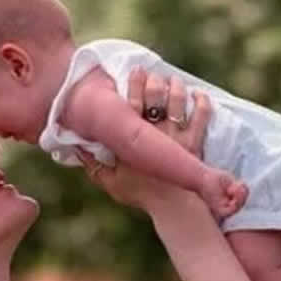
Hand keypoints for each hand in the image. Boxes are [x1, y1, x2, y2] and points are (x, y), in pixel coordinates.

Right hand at [79, 69, 211, 210]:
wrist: (174, 208)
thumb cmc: (141, 195)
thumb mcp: (111, 183)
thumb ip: (93, 165)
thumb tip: (77, 149)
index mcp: (134, 138)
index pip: (132, 101)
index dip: (135, 82)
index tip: (136, 72)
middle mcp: (156, 132)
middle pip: (157, 94)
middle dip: (155, 80)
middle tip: (153, 76)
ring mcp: (177, 135)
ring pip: (178, 99)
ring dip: (176, 86)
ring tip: (172, 82)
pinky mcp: (195, 142)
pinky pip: (202, 115)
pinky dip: (201, 101)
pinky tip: (197, 95)